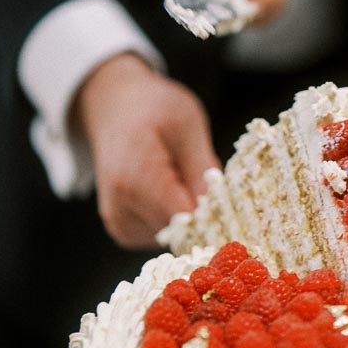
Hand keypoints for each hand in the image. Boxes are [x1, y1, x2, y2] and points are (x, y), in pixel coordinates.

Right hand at [73, 54, 219, 247]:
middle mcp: (120, 209)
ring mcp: (119, 224)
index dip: (215, 215)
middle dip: (204, 215)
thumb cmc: (152, 109)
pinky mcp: (123, 231)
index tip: (234, 202)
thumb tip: (221, 208)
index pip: (186, 221)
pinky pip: (162, 236)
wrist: (113, 108)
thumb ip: (203, 168)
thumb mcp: (186, 124)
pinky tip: (172, 190)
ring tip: (183, 178)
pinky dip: (175, 219)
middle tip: (209, 180)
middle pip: (182, 233)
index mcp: (135, 179)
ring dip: (190, 217)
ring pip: (175, 238)